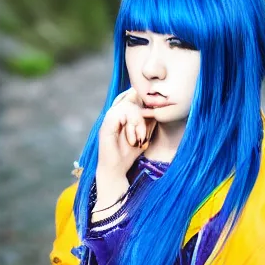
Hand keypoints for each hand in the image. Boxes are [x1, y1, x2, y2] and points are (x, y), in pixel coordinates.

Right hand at [94, 89, 155, 213]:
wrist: (116, 170)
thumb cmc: (129, 153)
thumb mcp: (144, 133)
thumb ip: (149, 119)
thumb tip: (159, 106)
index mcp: (120, 112)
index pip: (130, 94)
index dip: (143, 97)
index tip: (153, 111)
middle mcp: (113, 112)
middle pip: (130, 95)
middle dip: (144, 108)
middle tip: (150, 122)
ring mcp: (108, 118)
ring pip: (129, 105)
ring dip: (139, 121)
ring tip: (141, 138)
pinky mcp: (106, 125)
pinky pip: (122, 115)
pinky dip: (132, 126)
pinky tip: (134, 140)